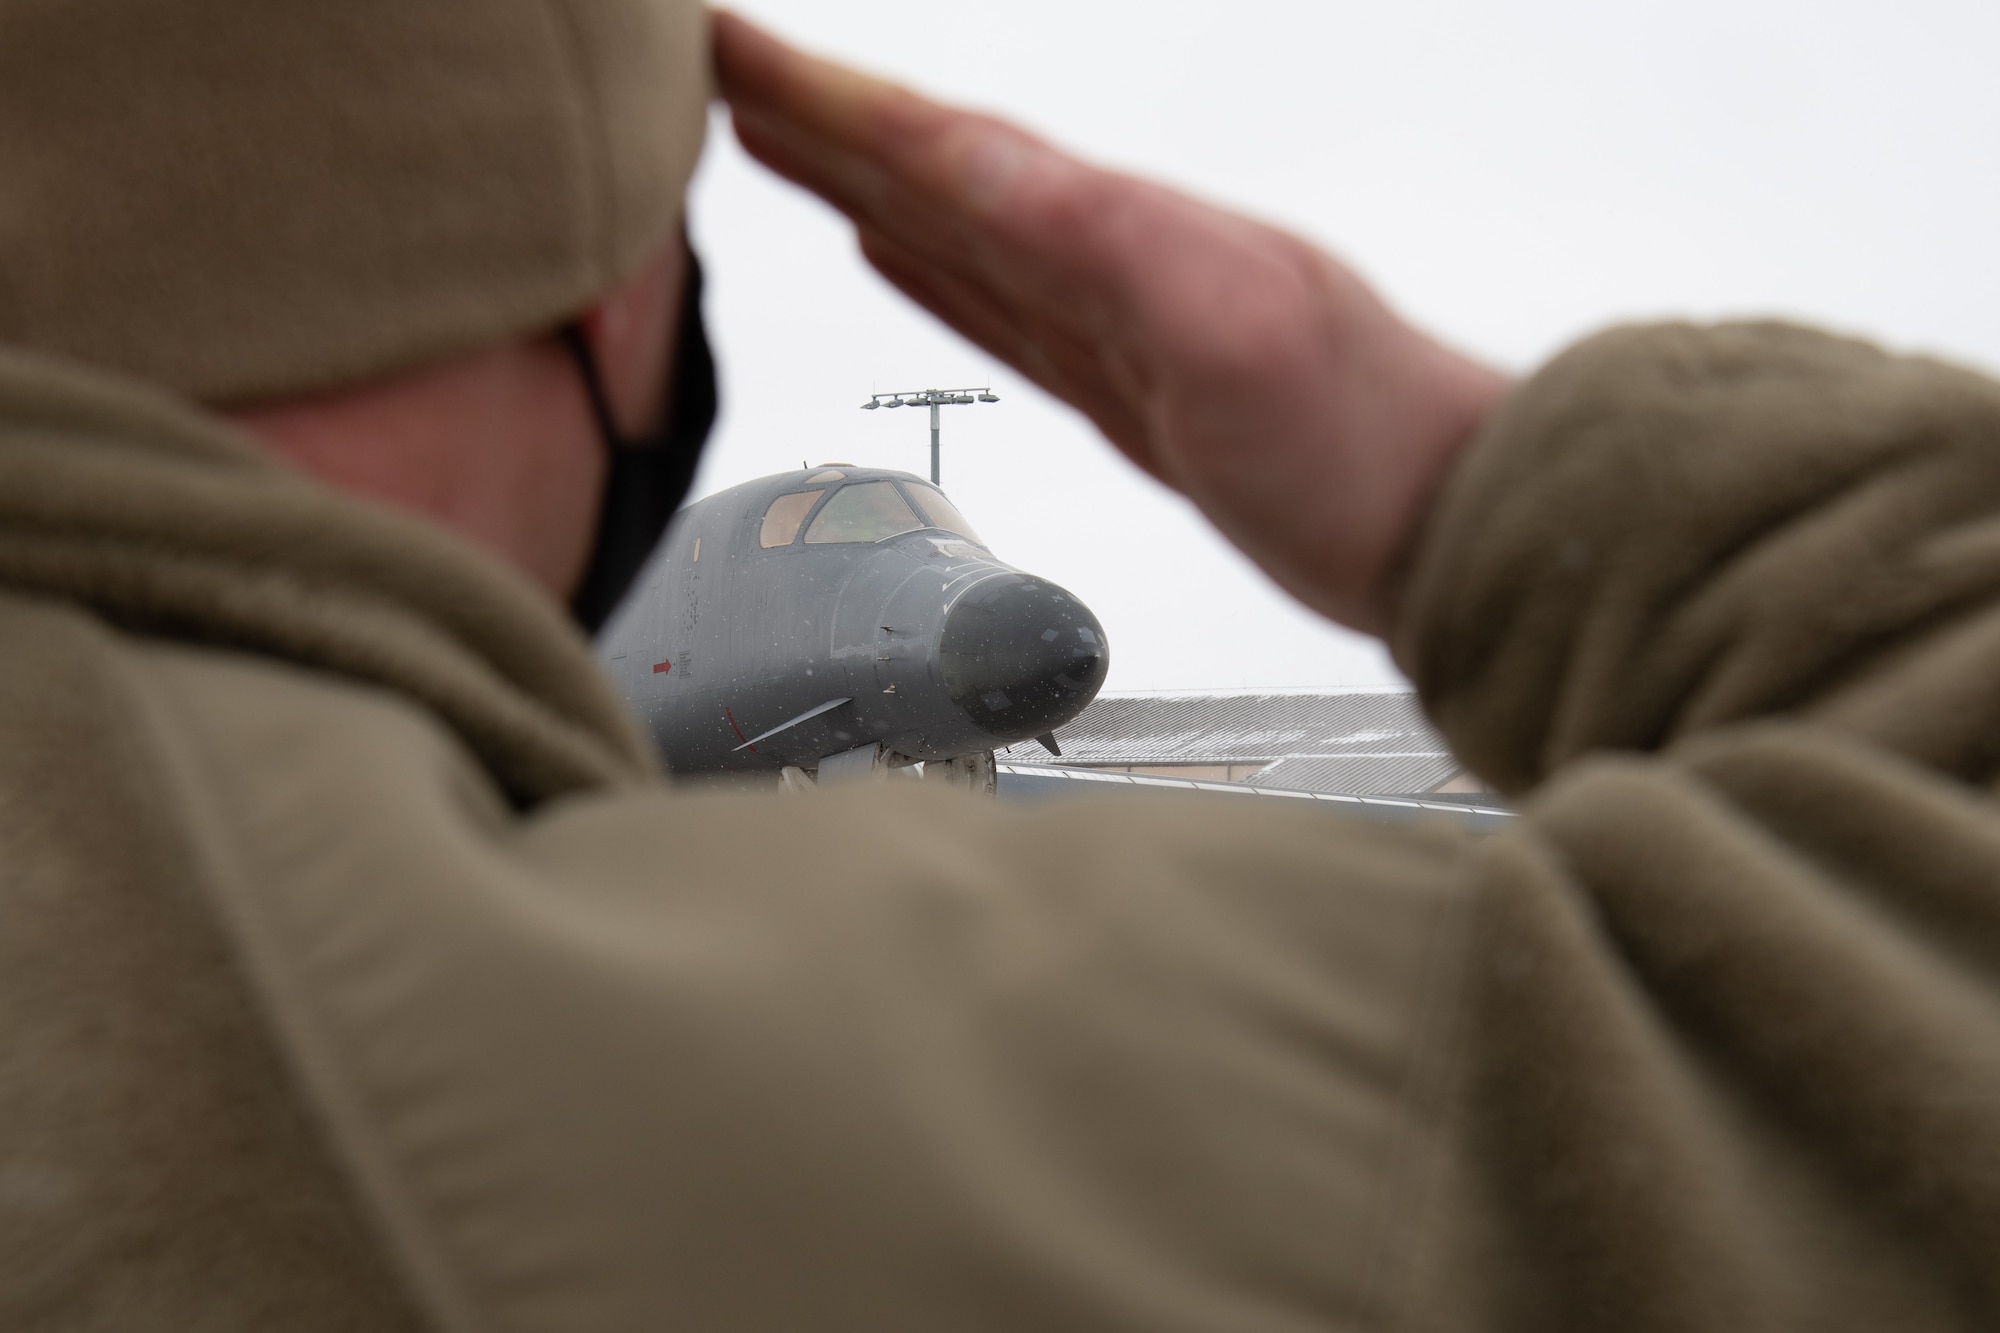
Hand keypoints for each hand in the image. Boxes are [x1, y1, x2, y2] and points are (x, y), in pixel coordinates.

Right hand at [713, 11, 1510, 633]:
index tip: (728, 49)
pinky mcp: (1133, 390)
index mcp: (1126, 227)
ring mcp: (1121, 323)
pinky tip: (906, 254)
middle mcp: (1117, 257)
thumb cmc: (1367, 442)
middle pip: (940, 170)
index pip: (948, 144)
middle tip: (718, 74)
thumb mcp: (1224, 328)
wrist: (1458, 524)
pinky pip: (1008, 311)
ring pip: (963, 232)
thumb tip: (960, 158)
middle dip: (824, 117)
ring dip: (868, 181)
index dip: (829, 97)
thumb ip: (1096, 238)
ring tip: (784, 142)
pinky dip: (941, 273)